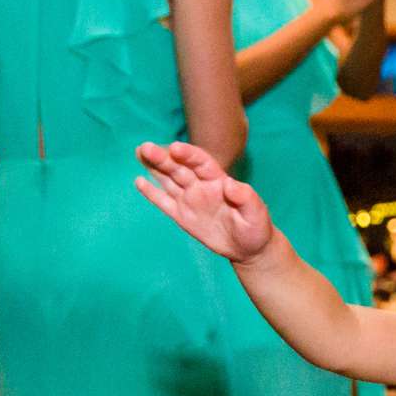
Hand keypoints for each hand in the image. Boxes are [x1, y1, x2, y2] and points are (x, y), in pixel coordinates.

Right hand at [136, 141, 274, 261]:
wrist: (249, 248)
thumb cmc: (256, 227)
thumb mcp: (256, 213)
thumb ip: (246, 197)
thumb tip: (229, 184)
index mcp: (218, 180)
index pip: (201, 162)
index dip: (188, 155)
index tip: (175, 148)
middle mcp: (201, 186)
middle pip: (179, 168)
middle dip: (163, 158)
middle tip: (145, 148)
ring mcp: (190, 199)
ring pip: (169, 180)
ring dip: (154, 167)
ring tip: (139, 153)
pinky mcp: (182, 215)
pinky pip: (165, 202)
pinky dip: (152, 192)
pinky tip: (139, 181)